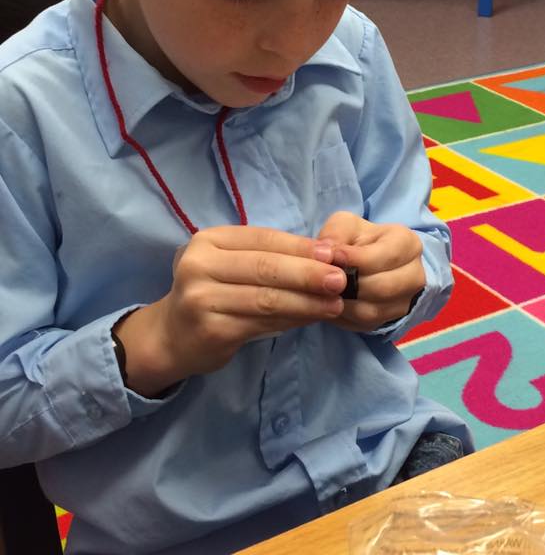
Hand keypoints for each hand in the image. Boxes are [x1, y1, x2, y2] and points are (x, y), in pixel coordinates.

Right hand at [114, 226, 347, 395]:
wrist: (170, 337)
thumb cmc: (212, 293)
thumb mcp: (232, 265)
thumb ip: (270, 259)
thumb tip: (327, 256)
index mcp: (208, 240)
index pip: (263, 239)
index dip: (301, 246)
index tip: (335, 254)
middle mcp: (199, 265)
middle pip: (265, 267)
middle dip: (308, 273)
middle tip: (342, 279)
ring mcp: (201, 299)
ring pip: (267, 298)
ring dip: (307, 301)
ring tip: (336, 303)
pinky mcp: (211, 330)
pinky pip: (261, 323)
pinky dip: (292, 320)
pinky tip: (313, 318)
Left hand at [317, 212, 424, 332]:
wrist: (366, 262)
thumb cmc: (358, 240)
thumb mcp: (346, 225)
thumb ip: (336, 233)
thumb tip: (326, 253)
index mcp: (408, 243)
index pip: (387, 255)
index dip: (357, 258)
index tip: (334, 256)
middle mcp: (415, 274)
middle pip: (383, 287)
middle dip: (351, 284)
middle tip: (326, 278)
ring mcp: (406, 301)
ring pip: (374, 310)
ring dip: (344, 302)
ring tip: (325, 290)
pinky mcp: (389, 320)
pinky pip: (365, 324)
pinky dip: (344, 316)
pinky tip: (330, 303)